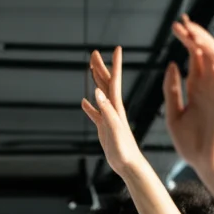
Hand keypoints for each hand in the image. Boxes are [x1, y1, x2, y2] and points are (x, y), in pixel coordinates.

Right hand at [81, 47, 145, 177]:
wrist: (129, 165)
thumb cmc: (124, 149)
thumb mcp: (114, 128)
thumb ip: (106, 110)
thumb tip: (96, 92)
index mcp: (116, 107)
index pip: (114, 81)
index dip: (115, 64)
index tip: (117, 48)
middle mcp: (113, 109)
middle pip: (106, 84)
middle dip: (101, 68)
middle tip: (94, 53)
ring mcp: (109, 118)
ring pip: (100, 95)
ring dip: (96, 81)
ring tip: (91, 70)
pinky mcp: (104, 128)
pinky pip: (95, 114)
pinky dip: (90, 106)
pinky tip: (84, 102)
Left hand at [164, 15, 213, 172]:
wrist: (204, 162)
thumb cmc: (190, 144)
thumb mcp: (173, 114)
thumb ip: (172, 90)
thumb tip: (171, 64)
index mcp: (196, 90)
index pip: (194, 58)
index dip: (187, 41)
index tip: (175, 27)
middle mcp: (209, 86)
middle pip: (205, 53)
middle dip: (194, 36)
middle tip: (180, 22)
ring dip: (205, 42)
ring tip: (191, 31)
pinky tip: (206, 48)